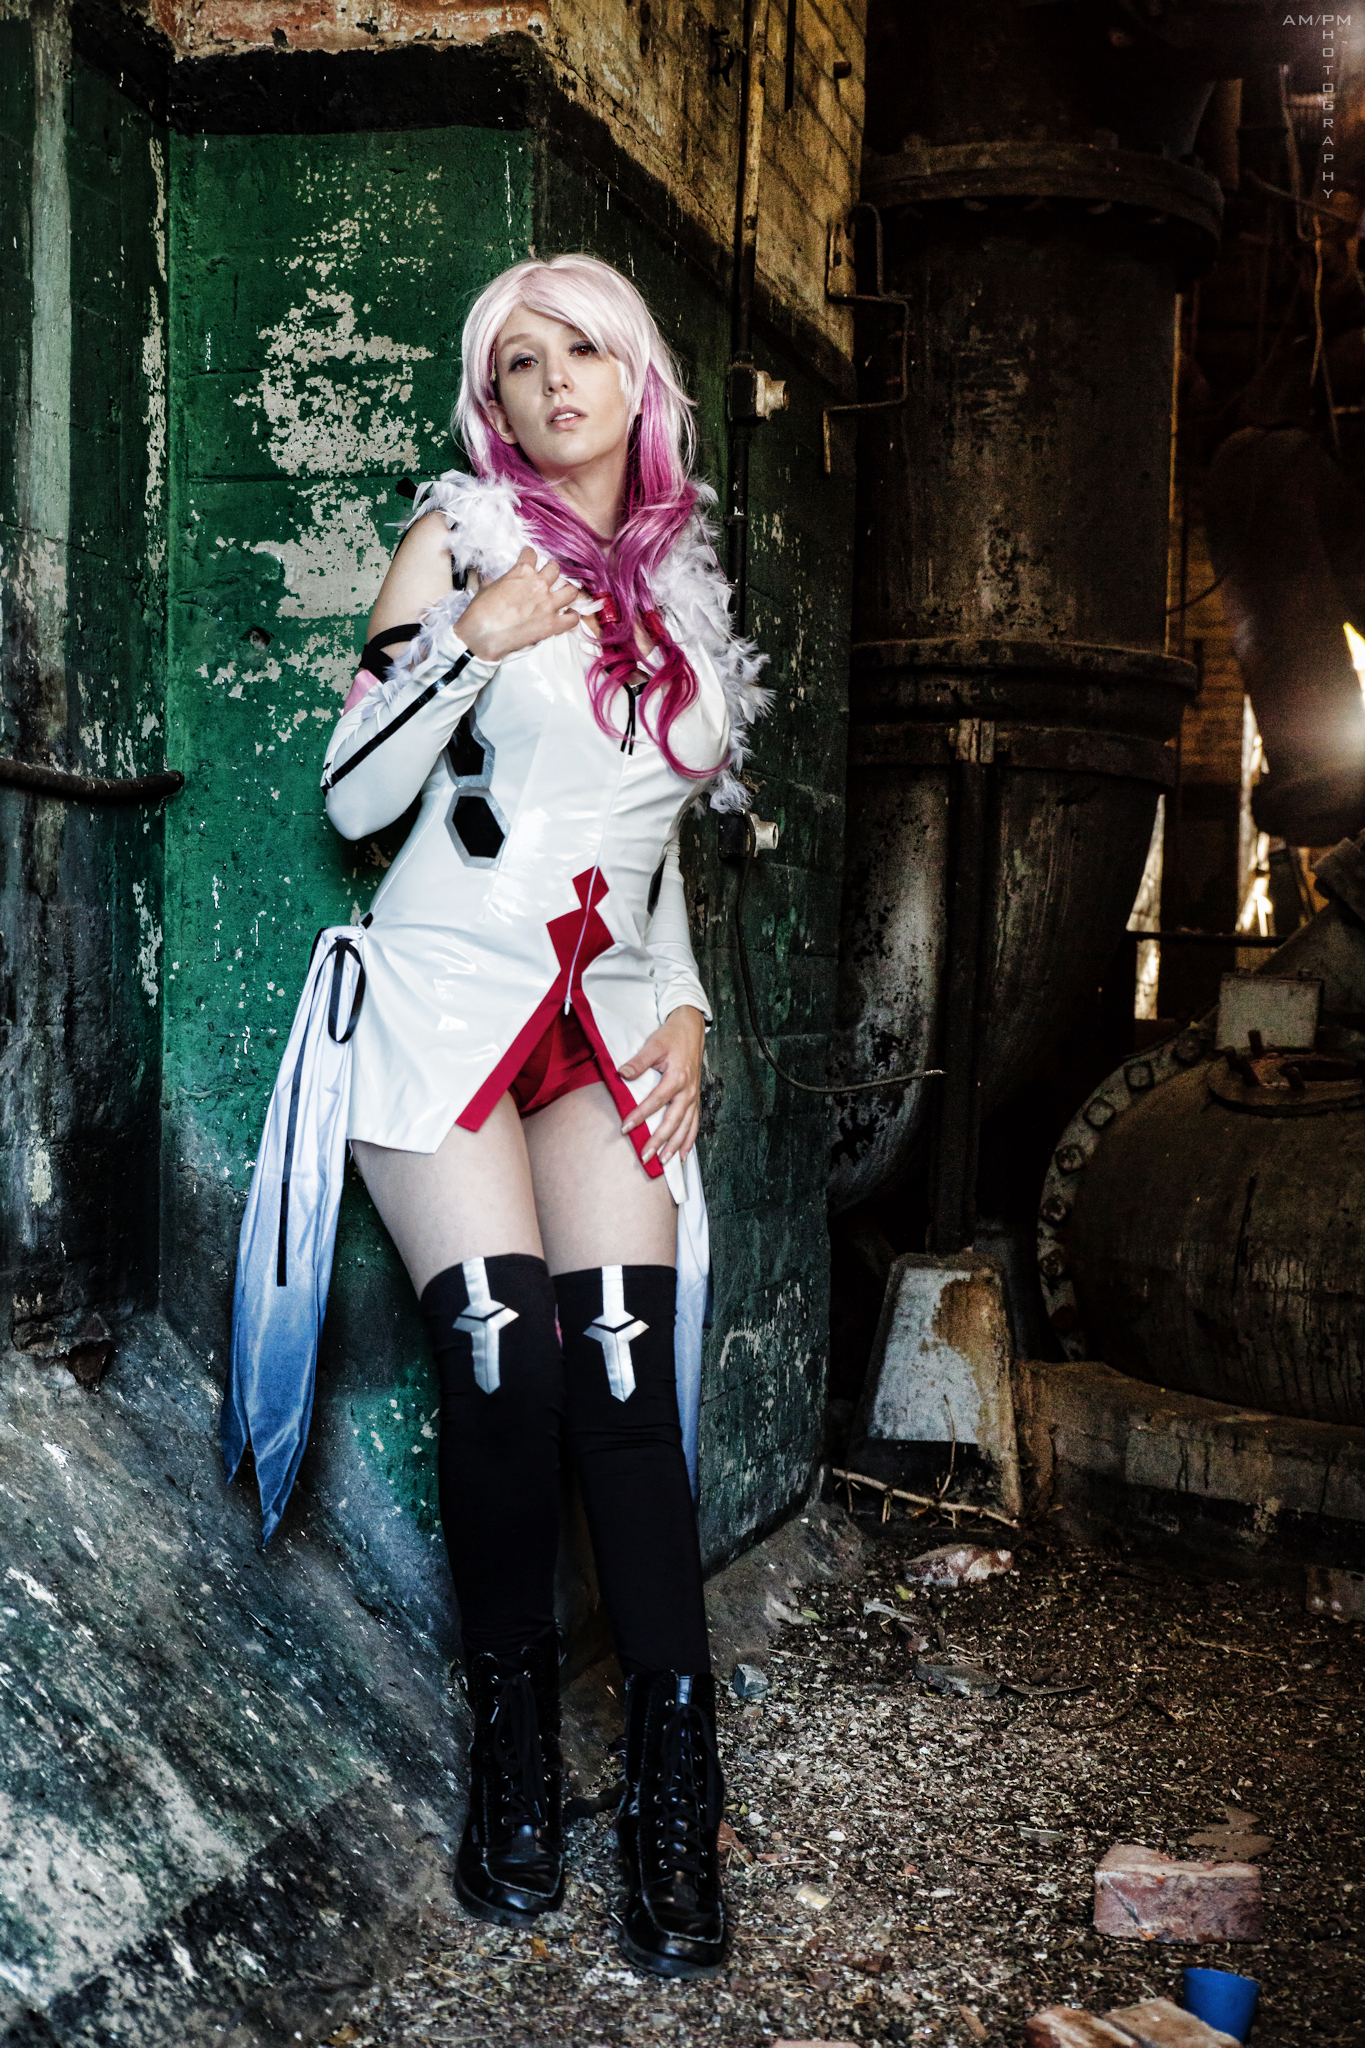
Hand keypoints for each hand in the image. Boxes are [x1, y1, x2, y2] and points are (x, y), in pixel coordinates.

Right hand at [456, 546, 581, 662]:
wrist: (482, 634)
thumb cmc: (480, 610)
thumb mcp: (484, 589)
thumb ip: (493, 582)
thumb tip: (491, 580)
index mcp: (522, 572)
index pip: (531, 555)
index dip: (530, 555)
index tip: (529, 557)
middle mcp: (539, 584)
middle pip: (555, 569)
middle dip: (552, 571)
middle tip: (548, 577)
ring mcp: (548, 605)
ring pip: (571, 591)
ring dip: (568, 591)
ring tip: (564, 595)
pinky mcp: (552, 625)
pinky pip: (572, 619)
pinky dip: (572, 617)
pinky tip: (569, 615)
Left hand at [619, 1005, 705, 1166]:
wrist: (692, 1029)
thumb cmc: (672, 1036)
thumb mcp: (654, 1044)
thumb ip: (638, 1061)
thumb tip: (621, 1074)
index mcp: (677, 1077)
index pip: (655, 1101)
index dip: (640, 1116)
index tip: (625, 1128)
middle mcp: (688, 1090)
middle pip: (673, 1121)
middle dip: (659, 1141)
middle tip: (645, 1156)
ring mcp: (693, 1096)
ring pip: (686, 1126)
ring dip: (675, 1146)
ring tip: (663, 1161)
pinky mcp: (695, 1098)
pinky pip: (695, 1123)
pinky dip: (690, 1140)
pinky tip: (684, 1155)